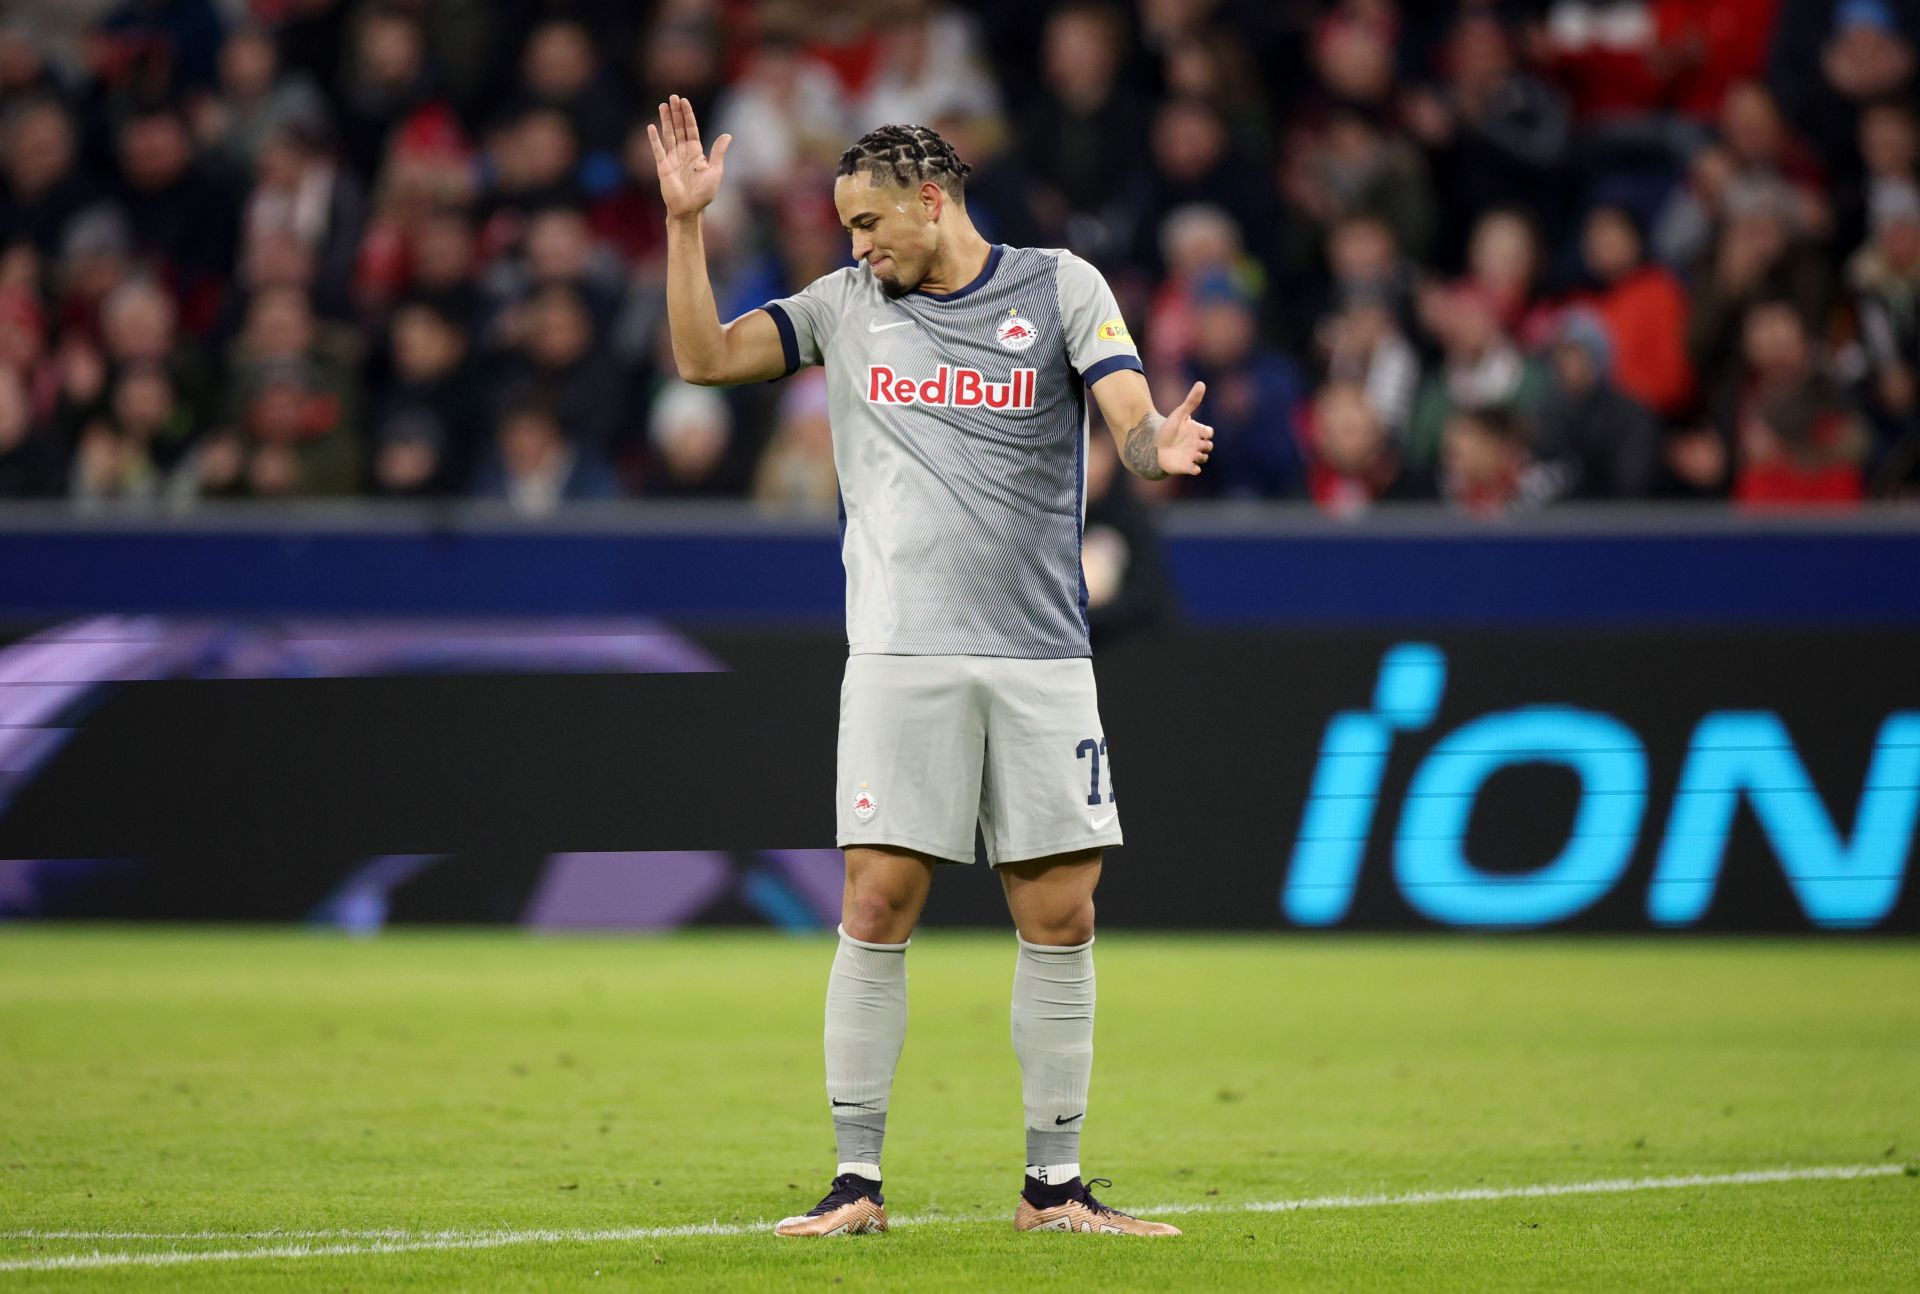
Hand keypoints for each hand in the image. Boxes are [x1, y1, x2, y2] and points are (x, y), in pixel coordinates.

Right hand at [648, 94, 731, 218]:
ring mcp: (672, 158)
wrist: (690, 209)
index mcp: (696, 152)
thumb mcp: (715, 171)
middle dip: (676, 112)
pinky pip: (658, 150)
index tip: (684, 101)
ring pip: (668, 134)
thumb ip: (718, 153)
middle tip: (673, 97)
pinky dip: (654, 139)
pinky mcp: (662, 166)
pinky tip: (651, 127)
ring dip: (665, 120)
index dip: (688, 115)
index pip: (691, 128)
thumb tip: (727, 135)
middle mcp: (683, 152)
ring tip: (663, 104)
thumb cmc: (703, 193)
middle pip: (678, 127)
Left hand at [1158, 380, 1213, 475]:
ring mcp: (1192, 456)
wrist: (1154, 444)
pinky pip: (1194, 469)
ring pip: (1203, 458)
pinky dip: (1195, 470)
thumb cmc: (1169, 428)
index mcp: (1197, 432)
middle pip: (1208, 446)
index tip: (1203, 432)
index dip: (1207, 433)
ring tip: (1196, 454)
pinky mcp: (1185, 466)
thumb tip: (1201, 383)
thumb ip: (1191, 400)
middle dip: (1206, 445)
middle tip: (1199, 444)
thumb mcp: (1179, 413)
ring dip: (1202, 456)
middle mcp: (1197, 444)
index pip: (1208, 433)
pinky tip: (1195, 469)